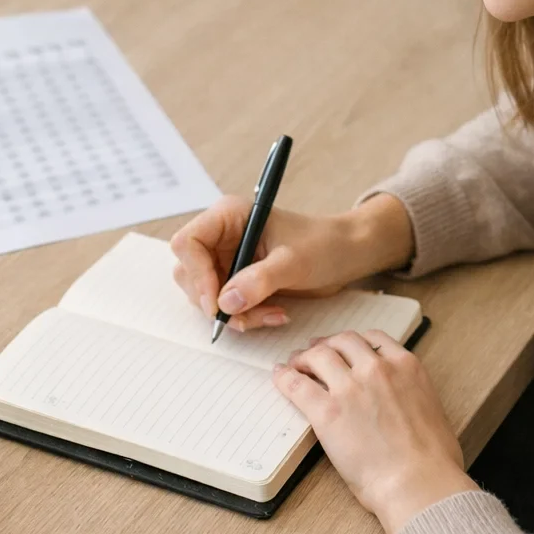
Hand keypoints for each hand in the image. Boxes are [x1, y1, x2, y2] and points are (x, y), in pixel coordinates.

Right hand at [170, 194, 412, 331]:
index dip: (197, 275)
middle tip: (246, 317)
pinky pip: (225, 305)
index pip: (188, 243)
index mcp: (229, 216)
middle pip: (190, 273)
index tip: (216, 304)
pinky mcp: (237, 279)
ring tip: (270, 315)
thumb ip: (259, 280)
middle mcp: (221, 236)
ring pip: (205, 295)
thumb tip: (225, 302)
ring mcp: (227, 259)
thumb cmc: (323, 244)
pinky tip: (273, 314)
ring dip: (234, 313)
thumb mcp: (293, 262)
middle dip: (215, 301)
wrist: (345, 255)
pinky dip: (245, 316)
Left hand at [273, 330, 476, 533]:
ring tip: (295, 364)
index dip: (353, 342)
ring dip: (304, 356)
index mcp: (406, 366)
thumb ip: (411, 392)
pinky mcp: (326, 411)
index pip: (373, 338)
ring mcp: (350, 387)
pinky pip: (296, 383)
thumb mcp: (431, 408)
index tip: (344, 348)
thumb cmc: (433, 460)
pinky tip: (280, 375)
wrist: (420, 483)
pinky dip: (284, 376)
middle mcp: (377, 369)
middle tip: (315, 353)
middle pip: (342, 341)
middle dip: (327, 344)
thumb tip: (402, 399)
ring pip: (318, 354)